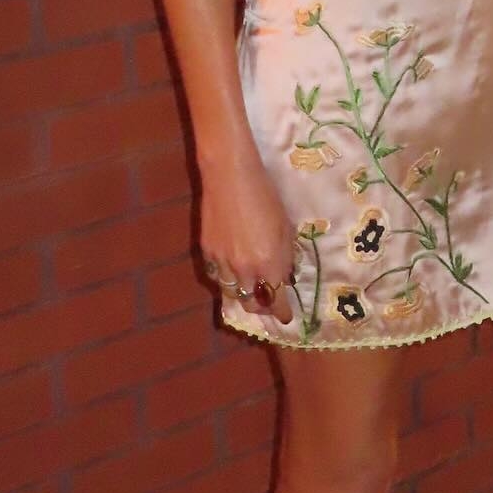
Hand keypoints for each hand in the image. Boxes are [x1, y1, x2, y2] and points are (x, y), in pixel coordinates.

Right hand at [196, 152, 296, 327]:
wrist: (230, 176)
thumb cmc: (266, 196)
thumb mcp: (285, 228)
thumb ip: (285, 257)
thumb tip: (285, 276)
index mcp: (268, 263)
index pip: (275, 300)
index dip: (282, 312)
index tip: (286, 317)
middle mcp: (244, 269)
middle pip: (251, 304)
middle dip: (262, 308)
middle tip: (269, 303)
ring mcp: (222, 262)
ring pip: (232, 293)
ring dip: (243, 295)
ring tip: (250, 290)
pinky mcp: (206, 251)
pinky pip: (218, 276)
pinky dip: (227, 280)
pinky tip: (233, 273)